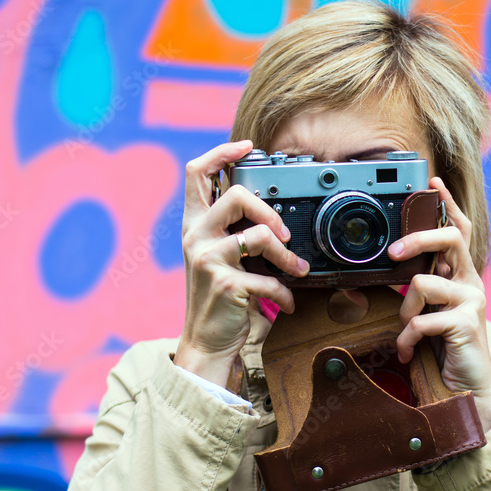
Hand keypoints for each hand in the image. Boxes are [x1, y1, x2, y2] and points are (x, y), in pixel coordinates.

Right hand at [174, 140, 308, 385]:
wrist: (206, 343)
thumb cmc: (221, 299)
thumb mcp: (220, 258)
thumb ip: (235, 232)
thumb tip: (271, 212)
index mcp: (194, 226)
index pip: (196, 173)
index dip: (221, 152)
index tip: (247, 147)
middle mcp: (196, 237)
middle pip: (235, 196)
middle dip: (269, 211)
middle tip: (284, 234)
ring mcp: (207, 259)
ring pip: (259, 235)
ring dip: (287, 256)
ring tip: (296, 270)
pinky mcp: (225, 284)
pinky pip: (269, 279)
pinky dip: (285, 294)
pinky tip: (287, 304)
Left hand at [388, 177, 490, 430]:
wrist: (465, 393)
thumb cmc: (444, 353)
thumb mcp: (428, 316)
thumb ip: (420, 293)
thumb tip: (394, 271)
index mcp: (461, 278)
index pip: (459, 232)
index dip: (447, 206)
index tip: (432, 183)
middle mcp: (470, 284)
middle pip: (449, 239)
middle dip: (417, 238)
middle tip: (394, 254)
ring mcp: (471, 302)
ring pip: (422, 283)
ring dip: (404, 313)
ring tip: (406, 335)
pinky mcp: (466, 323)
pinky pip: (421, 318)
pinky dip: (406, 337)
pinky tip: (408, 350)